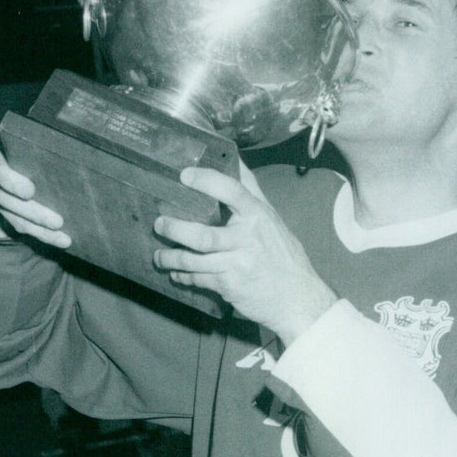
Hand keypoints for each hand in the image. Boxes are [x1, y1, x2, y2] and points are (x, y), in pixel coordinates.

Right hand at [0, 148, 71, 247]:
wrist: (22, 179)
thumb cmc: (35, 158)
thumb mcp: (35, 153)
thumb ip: (44, 156)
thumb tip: (76, 160)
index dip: (10, 181)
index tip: (30, 192)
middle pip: (5, 199)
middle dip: (33, 212)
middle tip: (58, 221)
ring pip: (13, 218)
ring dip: (40, 229)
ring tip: (63, 234)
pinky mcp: (8, 216)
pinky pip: (24, 228)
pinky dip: (45, 236)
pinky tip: (63, 240)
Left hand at [153, 161, 336, 345]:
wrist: (297, 297)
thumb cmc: (282, 256)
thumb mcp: (272, 219)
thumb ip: (251, 192)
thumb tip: (234, 159)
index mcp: (258, 216)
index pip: (232, 191)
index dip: (207, 180)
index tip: (184, 175)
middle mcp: (248, 238)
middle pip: (203, 235)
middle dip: (175, 230)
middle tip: (159, 224)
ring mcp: (238, 264)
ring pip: (194, 260)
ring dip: (171, 258)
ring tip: (159, 257)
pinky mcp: (230, 285)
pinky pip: (199, 279)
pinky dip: (184, 277)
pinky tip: (177, 274)